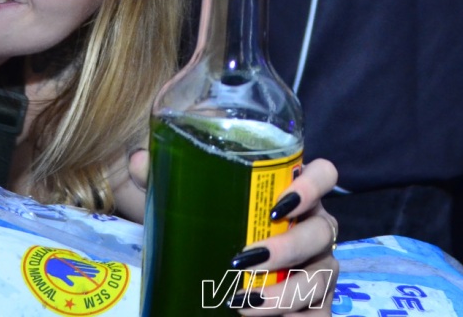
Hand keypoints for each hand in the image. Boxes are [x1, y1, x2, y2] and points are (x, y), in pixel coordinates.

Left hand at [123, 153, 341, 312]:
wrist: (221, 294)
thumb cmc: (216, 240)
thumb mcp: (191, 213)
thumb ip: (168, 183)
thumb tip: (138, 160)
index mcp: (293, 197)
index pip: (324, 175)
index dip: (313, 184)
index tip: (277, 203)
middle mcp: (315, 228)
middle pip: (324, 228)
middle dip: (288, 245)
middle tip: (246, 259)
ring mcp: (321, 269)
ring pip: (321, 276)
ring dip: (283, 291)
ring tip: (243, 301)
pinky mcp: (318, 307)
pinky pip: (317, 313)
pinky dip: (290, 316)